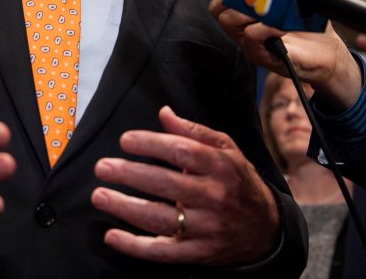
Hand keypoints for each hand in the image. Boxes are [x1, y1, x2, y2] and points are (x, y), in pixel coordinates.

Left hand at [91, 107, 277, 265]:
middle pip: (166, 184)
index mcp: (219, 166)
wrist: (266, 229)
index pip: (182, 152)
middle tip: (102, 167)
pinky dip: (136, 247)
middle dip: (130, 175)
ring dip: (126, 208)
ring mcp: (206, 227)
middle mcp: (214, 196)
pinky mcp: (199, 252)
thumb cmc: (238, 181)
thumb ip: (194, 131)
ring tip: (99, 195)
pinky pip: (164, 251)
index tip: (125, 140)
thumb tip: (164, 113)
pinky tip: (112, 235)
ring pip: (161, 218)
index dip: (151, 144)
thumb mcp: (226, 149)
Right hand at [209, 0, 361, 108]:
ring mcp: (249, 43)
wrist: (327, 55)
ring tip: (267, 9)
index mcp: (248, 14)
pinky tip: (280, 25)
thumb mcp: (298, 0)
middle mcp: (243, 28)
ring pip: (229, 20)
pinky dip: (265, 26)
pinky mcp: (261, 56)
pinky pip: (251, 35)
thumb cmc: (310, 27)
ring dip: (247, 9)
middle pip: (217, 8)